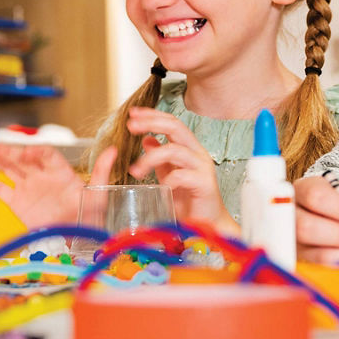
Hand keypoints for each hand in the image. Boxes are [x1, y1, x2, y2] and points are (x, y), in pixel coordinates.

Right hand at [0, 142, 116, 227]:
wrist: (76, 240)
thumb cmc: (90, 216)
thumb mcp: (98, 193)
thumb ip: (101, 171)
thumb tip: (114, 150)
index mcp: (60, 171)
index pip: (45, 154)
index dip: (34, 151)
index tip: (25, 152)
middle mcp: (42, 176)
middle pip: (23, 159)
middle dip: (9, 152)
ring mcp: (29, 188)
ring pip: (10, 170)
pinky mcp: (19, 203)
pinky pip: (2, 191)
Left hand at [125, 108, 237, 233]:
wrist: (208, 225)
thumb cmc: (188, 202)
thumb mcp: (169, 175)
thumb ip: (160, 159)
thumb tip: (147, 139)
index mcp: (189, 149)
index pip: (171, 123)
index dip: (152, 115)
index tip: (132, 113)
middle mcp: (197, 153)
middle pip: (175, 127)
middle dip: (151, 122)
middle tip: (130, 126)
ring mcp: (203, 168)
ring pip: (175, 150)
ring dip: (150, 158)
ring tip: (135, 171)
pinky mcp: (205, 185)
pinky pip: (182, 176)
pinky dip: (167, 180)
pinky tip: (160, 187)